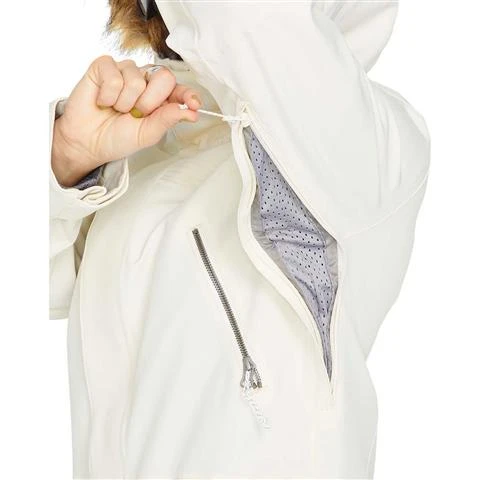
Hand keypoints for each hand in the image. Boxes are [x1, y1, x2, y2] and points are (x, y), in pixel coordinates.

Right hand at [52, 56, 200, 186]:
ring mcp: (125, 72)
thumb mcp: (147, 134)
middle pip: (163, 77)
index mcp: (159, 98)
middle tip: (135, 114)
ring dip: (125, 102)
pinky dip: (108, 95)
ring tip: (115, 109)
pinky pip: (114, 76)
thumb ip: (167, 120)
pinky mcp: (104, 67)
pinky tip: (103, 102)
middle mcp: (145, 81)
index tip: (194, 104)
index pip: (179, 89)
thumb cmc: (117, 137)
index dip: (187, 94)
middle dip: (150, 102)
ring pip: (136, 78)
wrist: (87, 142)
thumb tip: (190, 111)